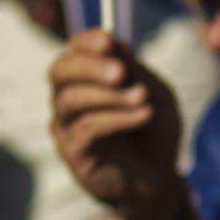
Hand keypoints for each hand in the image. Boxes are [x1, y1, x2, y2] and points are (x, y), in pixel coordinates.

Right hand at [49, 30, 185, 219]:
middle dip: (90, 66)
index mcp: (87, 79)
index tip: (108, 40)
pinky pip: (87, 128)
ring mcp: (67, 126)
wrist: (158, 179)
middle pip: (60, 71)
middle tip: (120, 72)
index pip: (73, 51)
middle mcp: (69, 99)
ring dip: (108, 95)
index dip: (86, 42)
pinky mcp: (73, 152)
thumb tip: (116, 43)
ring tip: (141, 97)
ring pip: (70, 99)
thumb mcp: (155, 95)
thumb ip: (136, 72)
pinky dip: (117, 118)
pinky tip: (142, 115)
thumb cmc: (154, 133)